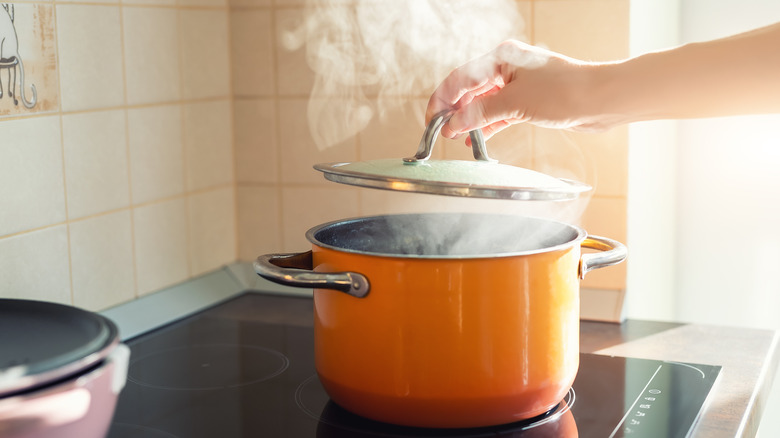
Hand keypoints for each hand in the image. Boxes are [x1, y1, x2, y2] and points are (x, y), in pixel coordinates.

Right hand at [426, 40, 602, 143]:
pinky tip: (475, 138)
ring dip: (469, 120)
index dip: (443, 100)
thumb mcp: (515, 103)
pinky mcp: (527, 102)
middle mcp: (507, 68)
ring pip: (483, 103)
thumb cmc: (565, 91)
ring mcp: (517, 86)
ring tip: (454, 137)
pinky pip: (498, 113)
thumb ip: (481, 113)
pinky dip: (486, 125)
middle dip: (454, 111)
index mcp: (501, 58)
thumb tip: (453, 124)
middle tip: (440, 131)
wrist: (601, 100)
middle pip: (469, 90)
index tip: (432, 120)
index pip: (461, 78)